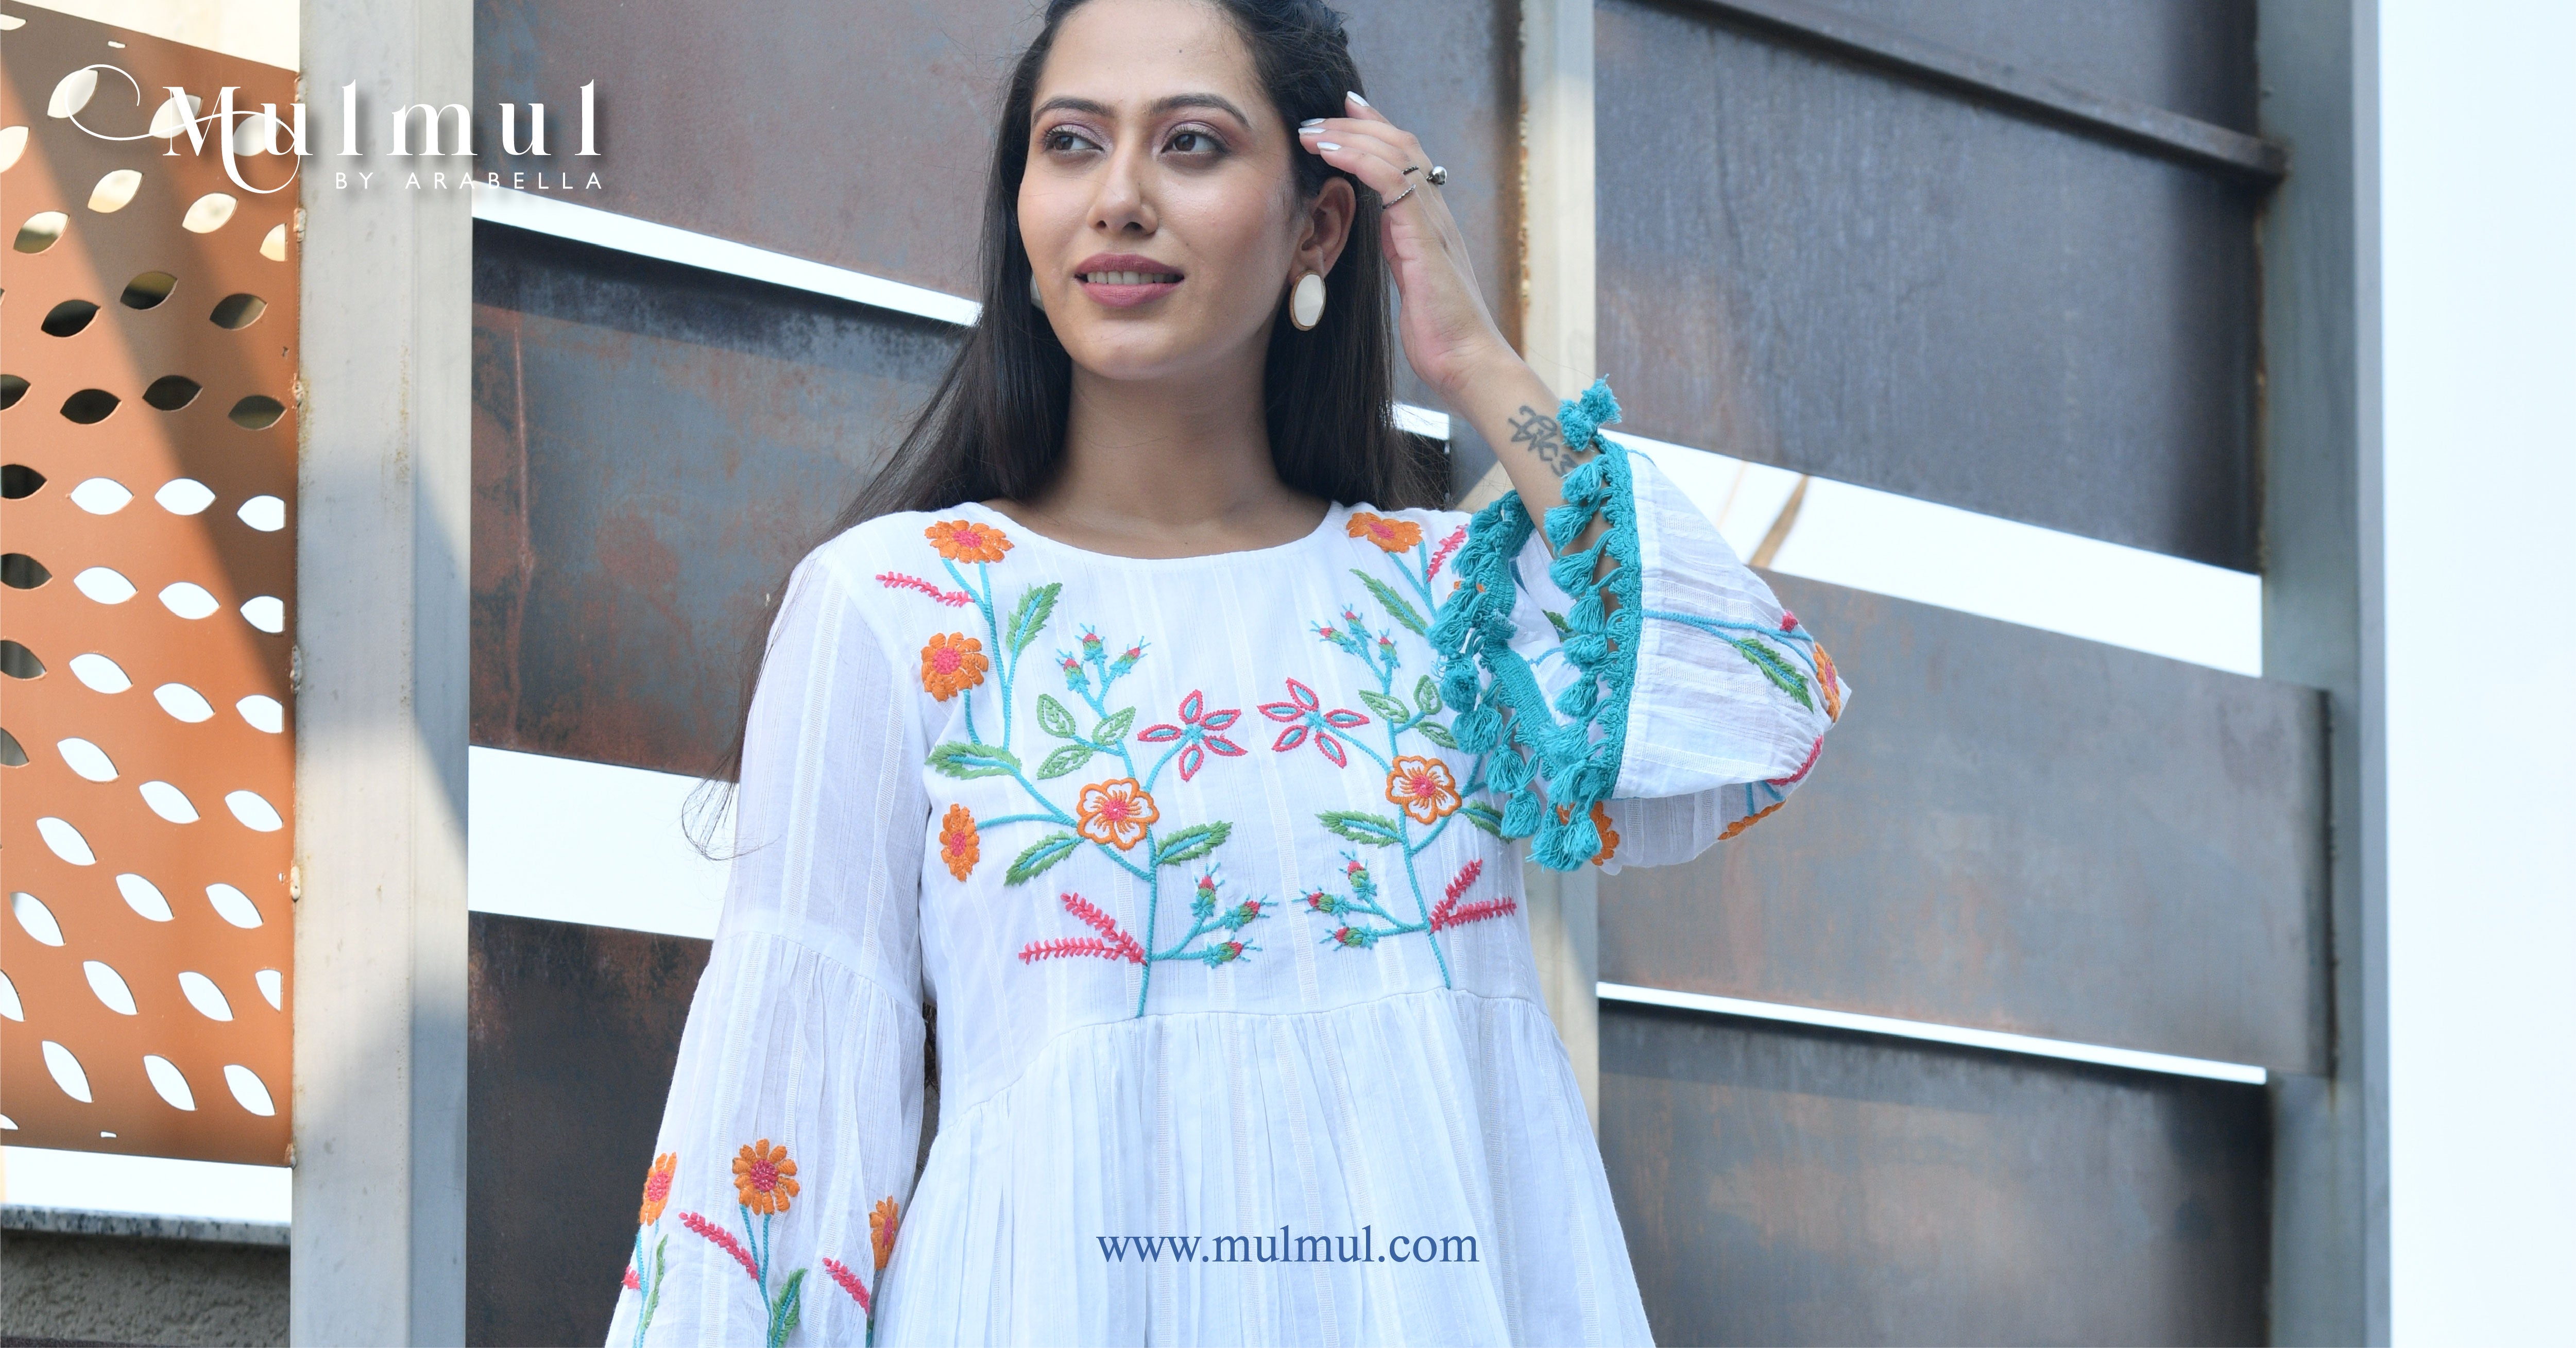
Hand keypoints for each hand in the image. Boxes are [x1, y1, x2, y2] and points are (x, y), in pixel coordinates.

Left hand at [1298, 92, 1516, 403]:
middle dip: (1354, 124)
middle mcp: (1435, 213)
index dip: (1374, 129)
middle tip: (1315, 118)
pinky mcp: (1424, 237)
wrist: (1467, 362)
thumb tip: (1379, 233)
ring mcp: (1432, 222)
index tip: (1342, 112)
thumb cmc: (1439, 332)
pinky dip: (1360, 159)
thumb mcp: (1410, 280)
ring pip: (1395, 153)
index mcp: (1429, 222)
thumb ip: (1397, 250)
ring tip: (1313, 131)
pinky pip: (1393, 181)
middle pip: (1400, 143)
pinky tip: (1333, 154)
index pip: (1405, 158)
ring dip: (1349, 136)